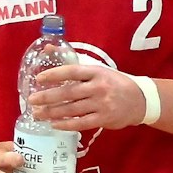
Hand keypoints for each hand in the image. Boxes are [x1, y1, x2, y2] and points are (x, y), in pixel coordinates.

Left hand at [28, 63, 144, 130]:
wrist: (140, 100)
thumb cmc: (114, 83)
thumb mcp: (98, 69)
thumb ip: (73, 62)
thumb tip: (48, 47)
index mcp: (96, 72)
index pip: (72, 71)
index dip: (54, 74)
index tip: (38, 79)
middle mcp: (99, 87)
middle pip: (69, 92)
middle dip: (47, 97)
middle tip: (32, 100)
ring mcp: (102, 104)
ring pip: (72, 109)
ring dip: (52, 112)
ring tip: (38, 114)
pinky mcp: (104, 119)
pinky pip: (81, 123)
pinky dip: (66, 124)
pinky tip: (54, 124)